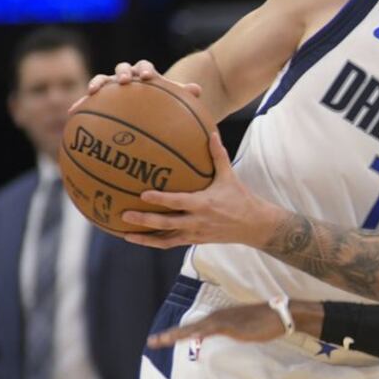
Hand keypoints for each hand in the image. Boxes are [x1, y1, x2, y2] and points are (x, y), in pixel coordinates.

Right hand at [74, 60, 201, 111]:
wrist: (149, 106)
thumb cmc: (163, 103)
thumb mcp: (174, 100)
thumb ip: (184, 94)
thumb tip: (197, 89)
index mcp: (145, 74)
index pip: (145, 66)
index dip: (144, 69)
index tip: (147, 76)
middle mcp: (127, 76)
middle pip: (122, 68)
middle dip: (122, 72)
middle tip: (124, 80)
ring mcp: (112, 86)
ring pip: (103, 79)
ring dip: (99, 83)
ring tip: (94, 91)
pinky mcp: (101, 98)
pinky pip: (89, 99)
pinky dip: (81, 103)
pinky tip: (72, 112)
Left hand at [120, 131, 280, 248]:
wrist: (254, 225)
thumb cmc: (241, 199)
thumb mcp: (230, 177)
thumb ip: (218, 156)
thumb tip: (211, 134)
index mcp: (204, 204)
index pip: (178, 202)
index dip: (160, 199)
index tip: (143, 194)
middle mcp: (197, 221)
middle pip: (166, 223)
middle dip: (144, 220)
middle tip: (124, 215)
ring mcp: (195, 233)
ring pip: (166, 239)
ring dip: (145, 238)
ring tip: (125, 234)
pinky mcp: (195, 240)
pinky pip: (171, 244)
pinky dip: (155, 243)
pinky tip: (141, 239)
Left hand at [148, 303, 286, 348]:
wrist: (282, 315)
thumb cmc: (267, 322)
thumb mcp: (246, 329)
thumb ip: (233, 331)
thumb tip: (229, 334)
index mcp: (220, 318)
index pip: (195, 327)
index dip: (178, 333)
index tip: (162, 339)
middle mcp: (219, 317)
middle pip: (190, 327)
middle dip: (171, 335)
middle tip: (152, 342)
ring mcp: (225, 320)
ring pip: (196, 328)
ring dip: (178, 334)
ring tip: (161, 340)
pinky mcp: (233, 325)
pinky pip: (212, 330)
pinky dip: (199, 333)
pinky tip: (189, 337)